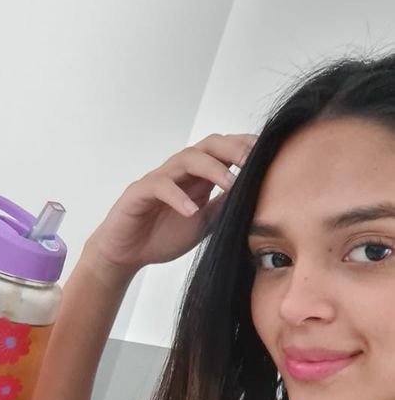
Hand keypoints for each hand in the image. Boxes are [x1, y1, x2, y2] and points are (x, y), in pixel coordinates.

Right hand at [83, 132, 256, 273]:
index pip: (225, 151)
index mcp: (198, 177)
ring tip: (230, 185)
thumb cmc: (163, 236)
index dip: (246, 149)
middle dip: (234, 149)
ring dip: (212, 169)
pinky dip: (178, 197)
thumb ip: (225, 207)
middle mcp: (180, 171)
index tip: (271, 154)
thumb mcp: (205, 224)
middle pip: (209, 145)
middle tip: (255, 162)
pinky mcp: (139, 192)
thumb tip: (255, 196)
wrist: (127, 254)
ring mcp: (159, 179)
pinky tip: (192, 211)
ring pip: (187, 158)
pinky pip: (160, 186)